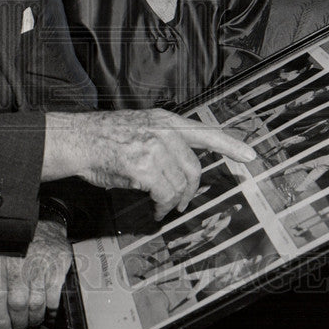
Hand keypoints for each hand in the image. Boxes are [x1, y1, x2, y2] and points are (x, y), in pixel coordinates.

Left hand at [0, 219, 71, 328]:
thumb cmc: (17, 246)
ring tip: (32, 322)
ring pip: (36, 303)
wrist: (44, 224)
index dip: (0, 320)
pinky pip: (54, 298)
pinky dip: (51, 312)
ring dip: (34, 319)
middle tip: (19, 328)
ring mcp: (40, 263)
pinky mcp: (58, 265)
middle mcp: (18, 260)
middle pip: (17, 303)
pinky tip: (48, 315)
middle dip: (18, 322)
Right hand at [42, 109, 255, 220]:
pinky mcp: (143, 167)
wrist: (77, 139)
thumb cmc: (103, 139)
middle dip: (190, 191)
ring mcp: (154, 147)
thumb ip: (163, 142)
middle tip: (182, 203)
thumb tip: (179, 169)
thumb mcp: (140, 129)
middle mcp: (163, 130)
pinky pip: (164, 193)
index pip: (205, 131)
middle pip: (194, 168)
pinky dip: (163, 206)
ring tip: (163, 207)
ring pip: (179, 185)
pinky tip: (156, 208)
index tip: (251, 155)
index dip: (230, 144)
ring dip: (173, 202)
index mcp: (165, 120)